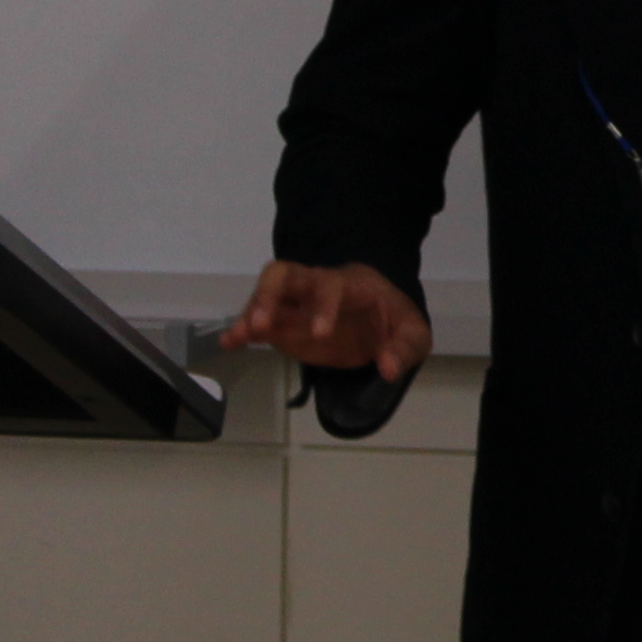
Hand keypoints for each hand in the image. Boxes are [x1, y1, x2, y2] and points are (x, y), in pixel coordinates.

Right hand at [221, 258, 431, 381]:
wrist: (379, 318)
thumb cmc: (393, 321)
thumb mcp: (413, 334)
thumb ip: (405, 349)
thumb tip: (388, 368)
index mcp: (351, 285)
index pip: (332, 285)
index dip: (322, 306)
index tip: (319, 335)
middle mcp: (317, 287)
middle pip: (285, 273)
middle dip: (269, 295)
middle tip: (260, 324)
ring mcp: (296, 304)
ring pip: (266, 295)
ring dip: (250, 313)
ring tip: (238, 336)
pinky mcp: (283, 323)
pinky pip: (258, 321)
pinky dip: (242, 330)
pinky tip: (228, 343)